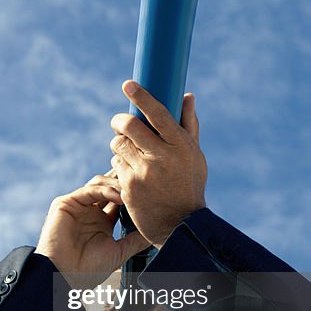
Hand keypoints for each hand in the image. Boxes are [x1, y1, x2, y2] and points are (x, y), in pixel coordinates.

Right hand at [35, 173, 149, 284]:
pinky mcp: (66, 203)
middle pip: (108, 188)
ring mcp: (78, 206)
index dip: (132, 194)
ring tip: (131, 191)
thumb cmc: (89, 270)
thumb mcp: (119, 252)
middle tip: (141, 179)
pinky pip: (88, 190)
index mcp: (102, 222)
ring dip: (116, 185)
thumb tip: (158, 232)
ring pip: (99, 184)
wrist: (65, 276)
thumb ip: (136, 240)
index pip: (119, 200)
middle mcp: (90, 211)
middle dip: (123, 182)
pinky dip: (105, 190)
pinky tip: (119, 196)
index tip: (150, 192)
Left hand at [110, 80, 207, 246]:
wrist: (180, 225)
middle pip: (130, 125)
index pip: (158, 114)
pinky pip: (115, 164)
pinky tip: (129, 169)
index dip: (141, 96)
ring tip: (128, 149)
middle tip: (120, 122)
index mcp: (181, 146)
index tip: (128, 84)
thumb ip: (189, 125)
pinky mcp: (129, 187)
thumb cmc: (189, 185)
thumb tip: (187, 95)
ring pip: (118, 144)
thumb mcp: (195, 156)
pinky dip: (119, 162)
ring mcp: (143, 173)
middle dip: (120, 120)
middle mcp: (162, 157)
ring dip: (119, 142)